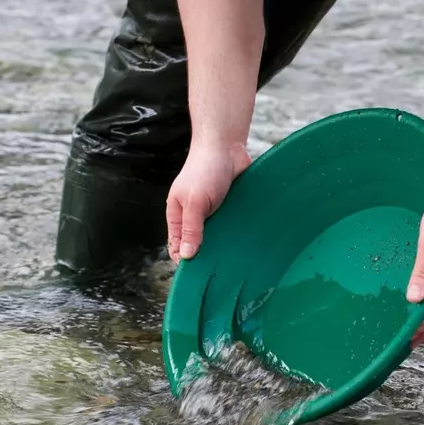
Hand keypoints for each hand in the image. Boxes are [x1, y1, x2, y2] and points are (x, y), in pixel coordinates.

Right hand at [166, 142, 250, 262]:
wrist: (226, 147)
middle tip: (220, 272)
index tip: (198, 278)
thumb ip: (190, 229)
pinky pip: (232, 227)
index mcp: (178, 216)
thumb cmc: (204, 170)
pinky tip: (247, 246)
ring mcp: (213, 214)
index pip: (177, 247)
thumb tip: (185, 256)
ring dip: (224, 247)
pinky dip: (237, 235)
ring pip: (217, 238)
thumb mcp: (194, 202)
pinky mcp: (230, 210)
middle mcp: (194, 218)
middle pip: (198, 245)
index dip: (184, 261)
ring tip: (235, 262)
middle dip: (207, 257)